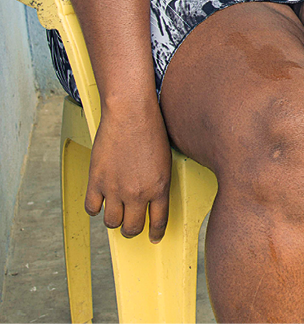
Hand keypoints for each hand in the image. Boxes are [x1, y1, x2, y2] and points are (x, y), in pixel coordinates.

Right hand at [85, 99, 170, 242]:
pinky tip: (99, 200)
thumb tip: (152, 197)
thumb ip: (158, 181)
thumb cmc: (151, 129)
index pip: (159, 221)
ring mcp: (115, 188)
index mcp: (159, 187)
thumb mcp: (164, 159)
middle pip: (132, 228)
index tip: (154, 237)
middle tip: (131, 224)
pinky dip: (95, 207)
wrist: (130, 113)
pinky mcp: (96, 181)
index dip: (156, 232)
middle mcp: (138, 193)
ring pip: (111, 222)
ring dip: (114, 219)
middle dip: (132, 229)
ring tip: (116, 210)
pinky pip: (92, 208)